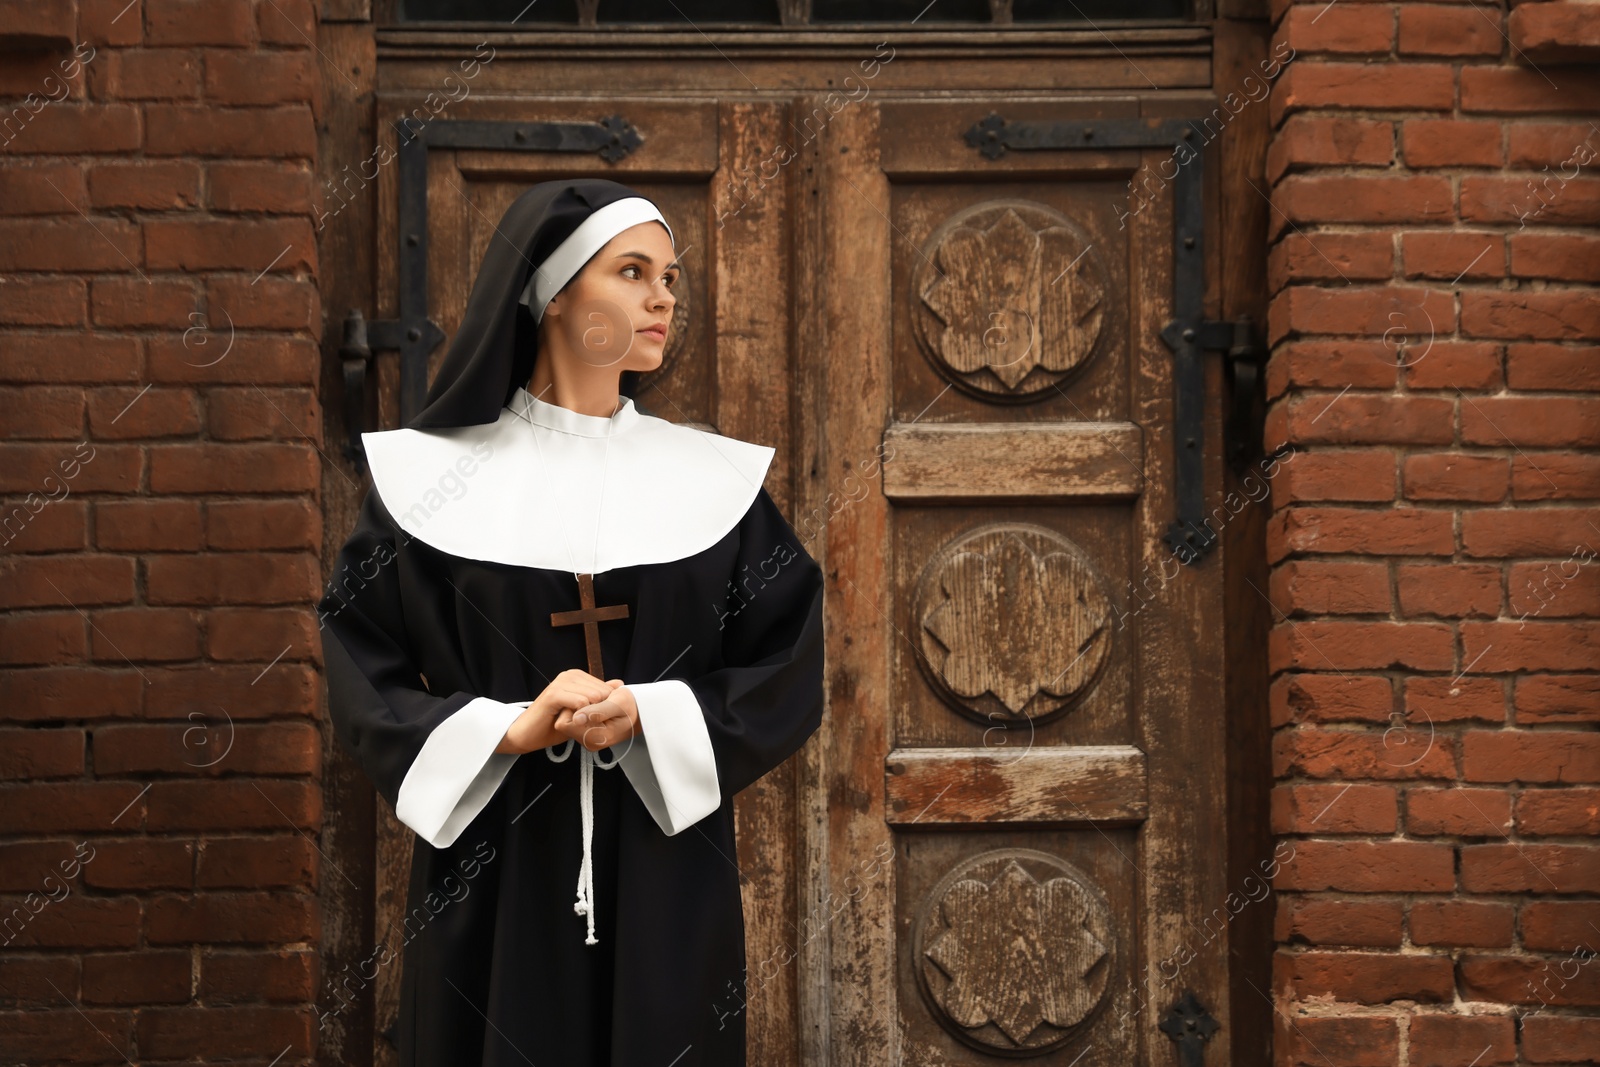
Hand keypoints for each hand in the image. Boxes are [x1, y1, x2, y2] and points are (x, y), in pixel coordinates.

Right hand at [496, 669, 620, 754]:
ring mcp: (560, 683)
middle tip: (583, 724)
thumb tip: (619, 683)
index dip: (605, 707)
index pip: (607, 689)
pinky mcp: (553, 694)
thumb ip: (600, 696)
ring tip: (576, 723)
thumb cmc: (555, 723)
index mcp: (577, 676)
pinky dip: (581, 715)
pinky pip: (580, 703)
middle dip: (598, 711)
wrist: (528, 734)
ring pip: (593, 697)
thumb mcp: (582, 711)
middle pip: (602, 693)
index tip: (592, 720)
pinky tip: (573, 722)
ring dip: (589, 715)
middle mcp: (569, 675)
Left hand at [554, 678, 640, 752]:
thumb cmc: (632, 705)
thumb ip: (597, 711)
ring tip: (599, 703)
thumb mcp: (618, 703)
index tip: (590, 700)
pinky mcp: (588, 734)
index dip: (572, 708)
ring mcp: (588, 739)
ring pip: (569, 720)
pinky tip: (598, 706)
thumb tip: (576, 717)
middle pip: (564, 721)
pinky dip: (583, 710)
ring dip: (580, 708)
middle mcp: (588, 742)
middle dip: (575, 708)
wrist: (643, 711)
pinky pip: (575, 720)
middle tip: (596, 701)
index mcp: (594, 737)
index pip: (563, 723)